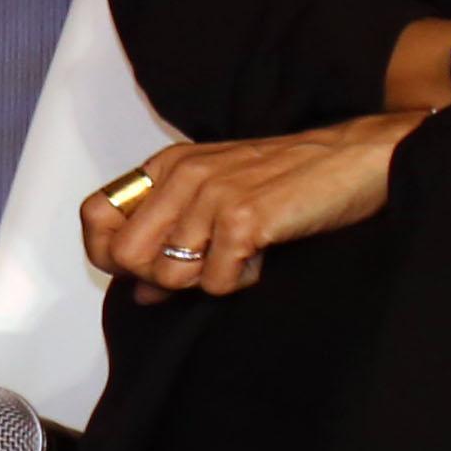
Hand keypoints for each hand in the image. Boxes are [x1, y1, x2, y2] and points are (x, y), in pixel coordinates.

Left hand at [80, 117, 411, 295]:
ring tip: (238, 259)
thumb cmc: (291, 180)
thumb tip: (138, 293)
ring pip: (168, 275)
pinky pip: (215, 282)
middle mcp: (181, 176)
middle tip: (200, 269)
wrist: (356, 158)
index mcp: (168, 166)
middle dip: (156, 279)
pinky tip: (260, 260)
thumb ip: (172, 236)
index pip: (94, 214)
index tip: (139, 269)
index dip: (105, 252)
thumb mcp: (219, 198)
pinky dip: (238, 283)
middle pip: (123, 255)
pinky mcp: (243, 219)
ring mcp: (211, 196)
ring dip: (204, 281)